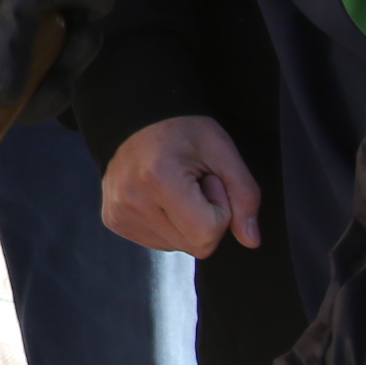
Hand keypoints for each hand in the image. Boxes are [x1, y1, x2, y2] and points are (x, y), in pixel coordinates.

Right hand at [0, 0, 157, 128]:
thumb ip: (11, 41)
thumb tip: (1, 98)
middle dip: (31, 92)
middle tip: (61, 80)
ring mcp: (9, 34)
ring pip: (26, 88)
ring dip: (59, 74)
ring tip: (78, 36)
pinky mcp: (39, 37)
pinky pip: (50, 73)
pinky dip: (72, 59)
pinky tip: (84, 27)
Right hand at [103, 115, 263, 256]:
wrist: (135, 117)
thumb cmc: (181, 129)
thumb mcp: (222, 150)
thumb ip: (244, 194)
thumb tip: (251, 240)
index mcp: (159, 179)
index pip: (208, 234)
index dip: (220, 209)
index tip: (208, 180)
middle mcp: (132, 201)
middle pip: (195, 246)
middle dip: (205, 218)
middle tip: (193, 183)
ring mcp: (119, 214)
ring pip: (178, 247)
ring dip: (186, 222)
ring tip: (175, 187)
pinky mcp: (114, 220)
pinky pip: (159, 242)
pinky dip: (168, 224)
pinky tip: (160, 196)